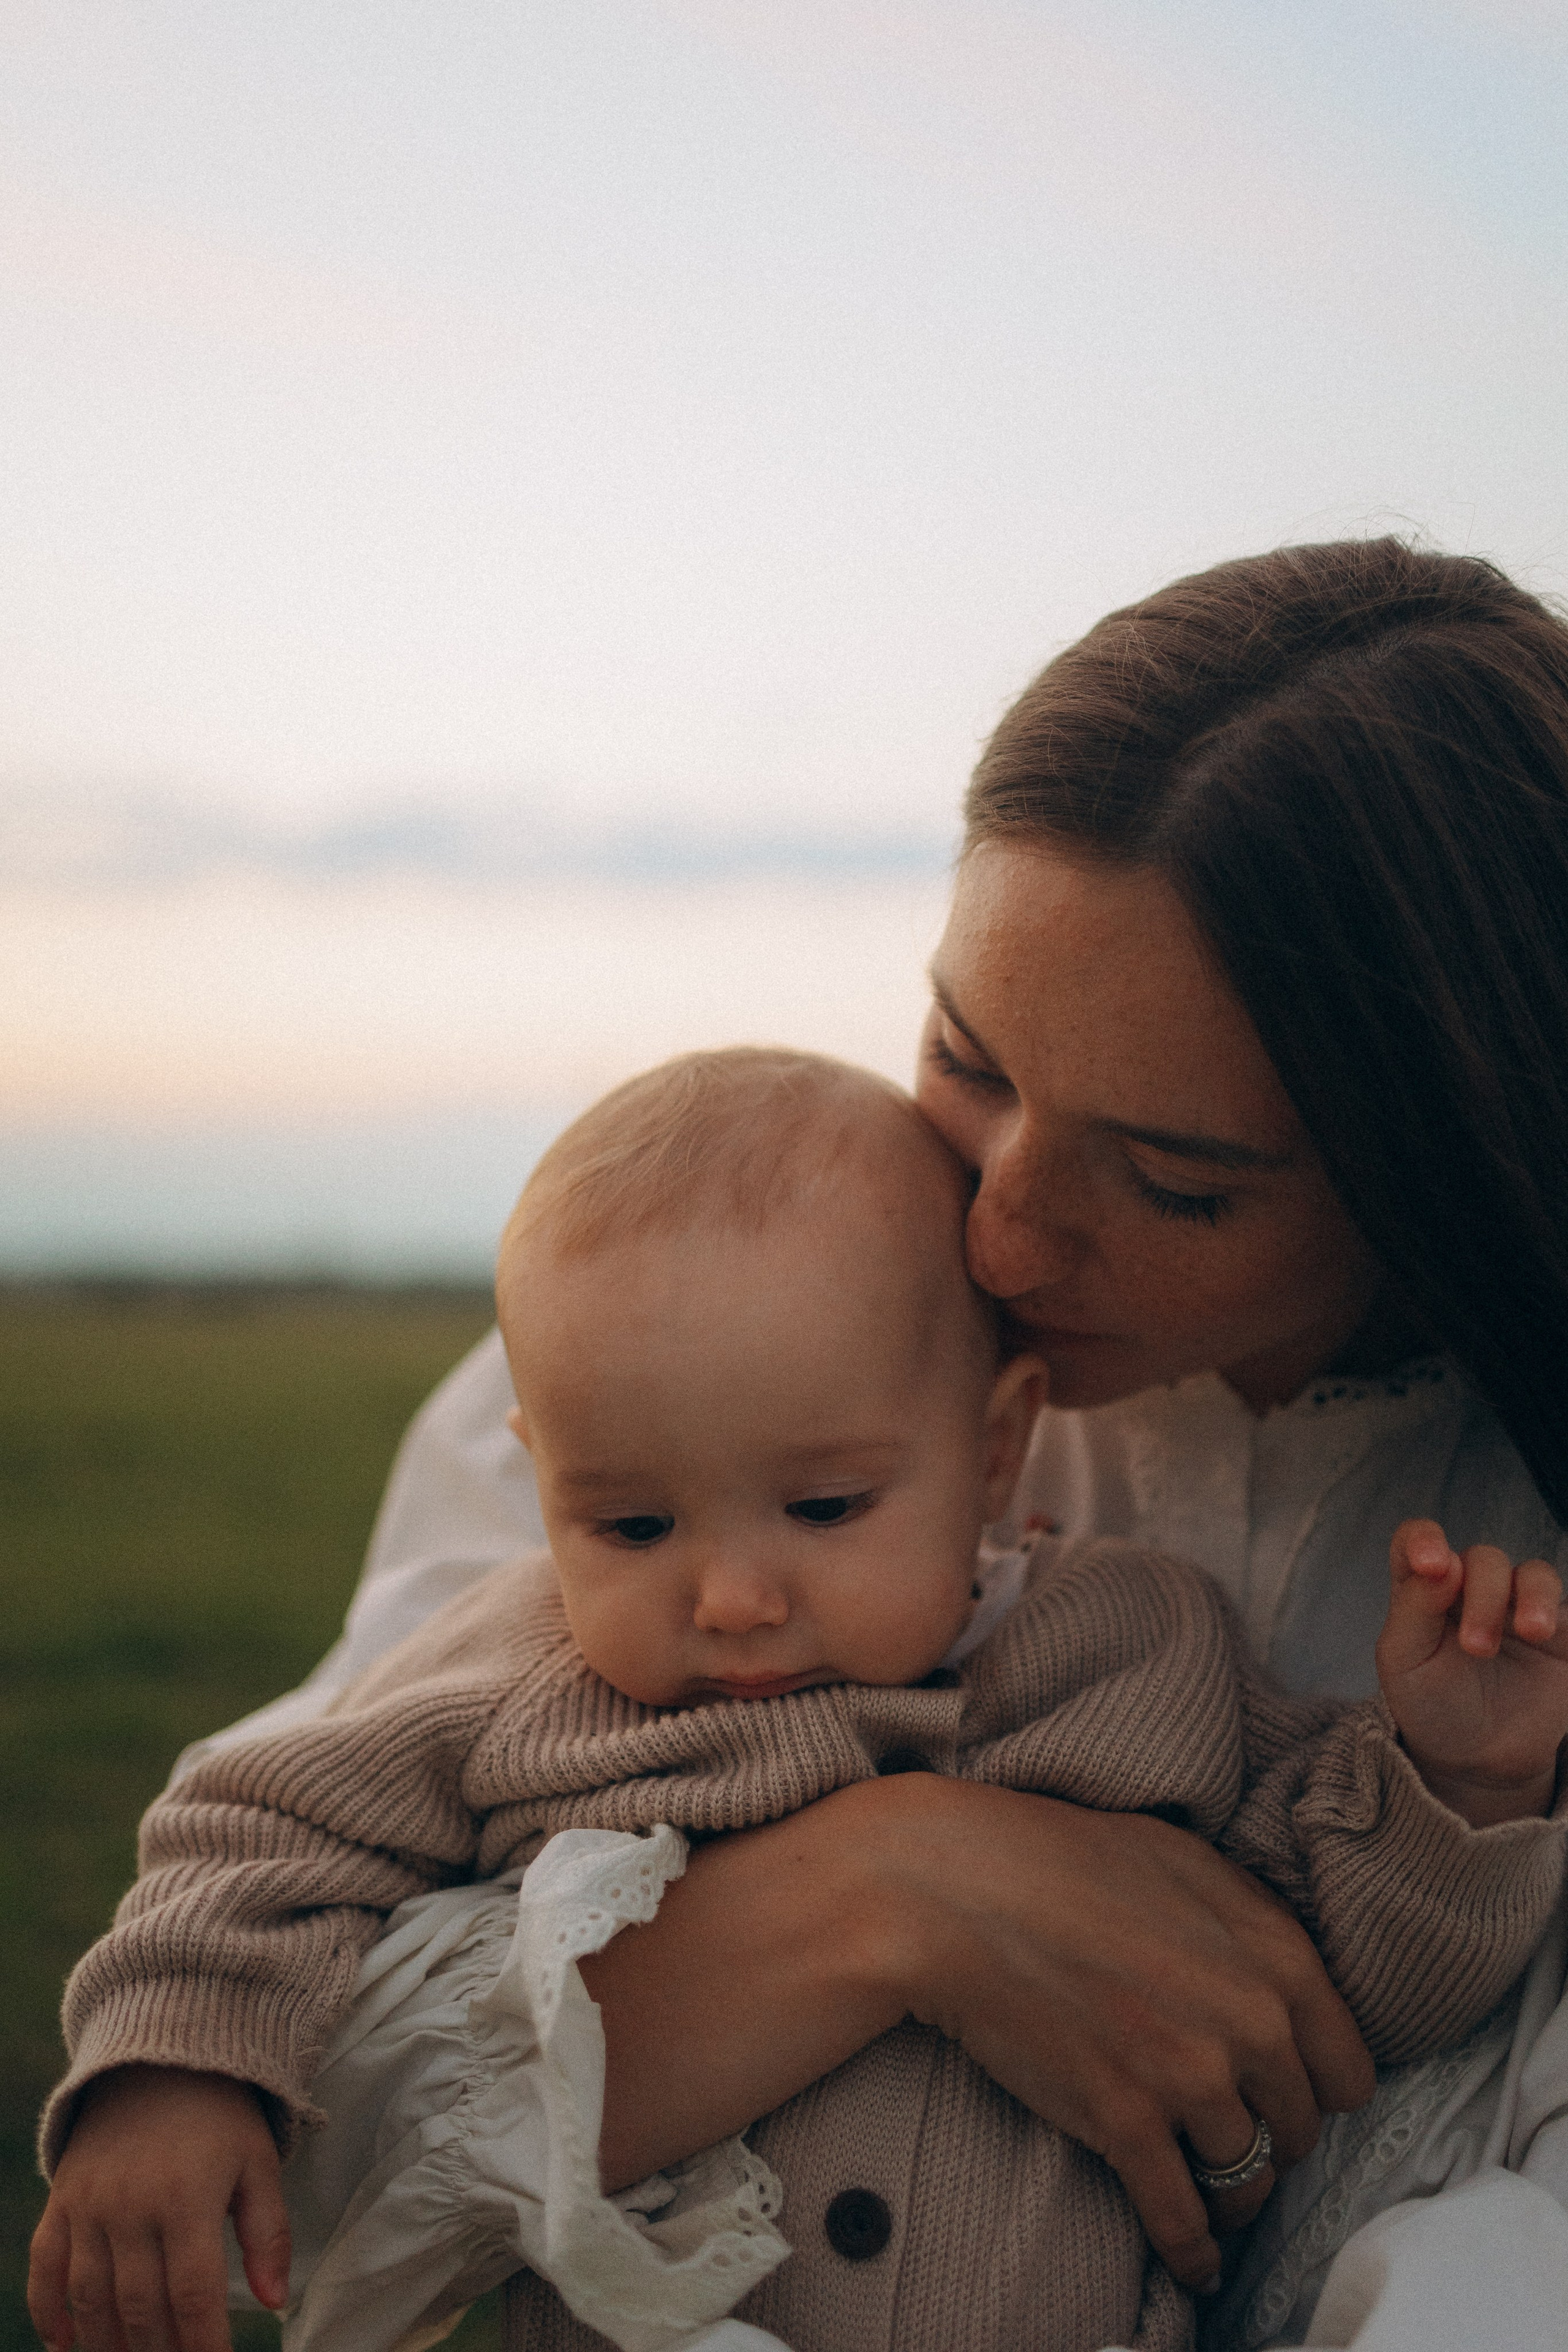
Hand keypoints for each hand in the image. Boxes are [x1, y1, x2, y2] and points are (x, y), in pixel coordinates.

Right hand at [28, 2067, 288, 2351]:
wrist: (160, 2058)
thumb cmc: (220, 2116)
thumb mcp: (258, 2162)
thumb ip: (269, 2233)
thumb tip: (276, 2302)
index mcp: (188, 2197)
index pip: (193, 2293)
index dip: (203, 2342)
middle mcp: (131, 2205)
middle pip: (140, 2305)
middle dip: (159, 2350)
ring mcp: (89, 2204)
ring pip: (90, 2297)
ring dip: (107, 2342)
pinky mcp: (61, 2199)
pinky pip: (45, 2265)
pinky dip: (48, 2311)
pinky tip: (65, 2345)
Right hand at [866, 1778, 1372, 2289]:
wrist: (965, 1889)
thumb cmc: (1070, 1861)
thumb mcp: (1190, 1863)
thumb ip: (1254, 1928)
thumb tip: (1285, 1982)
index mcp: (1279, 1956)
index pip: (1348, 2072)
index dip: (1318, 2089)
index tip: (1287, 2094)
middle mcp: (1253, 2022)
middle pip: (1300, 2129)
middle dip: (1272, 2134)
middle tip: (1232, 2127)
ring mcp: (1191, 2077)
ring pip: (1248, 2179)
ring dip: (1232, 2192)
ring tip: (1212, 2190)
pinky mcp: (1126, 2122)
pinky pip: (1182, 2218)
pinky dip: (1192, 2251)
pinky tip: (1196, 2263)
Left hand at [1377, 1519, 1567, 1826]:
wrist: (1476, 1761)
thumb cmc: (1430, 1705)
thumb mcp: (1405, 1663)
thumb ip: (1414, 1608)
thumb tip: (1443, 1562)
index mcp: (1424, 1589)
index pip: (1418, 1541)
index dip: (1425, 1539)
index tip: (1433, 1563)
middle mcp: (1472, 1588)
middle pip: (1484, 1559)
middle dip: (1483, 1595)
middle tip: (1477, 1647)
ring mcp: (1519, 1607)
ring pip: (1534, 1574)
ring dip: (1533, 1596)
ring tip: (1531, 1631)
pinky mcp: (1560, 1634)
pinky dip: (1561, 1610)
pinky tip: (1551, 1630)